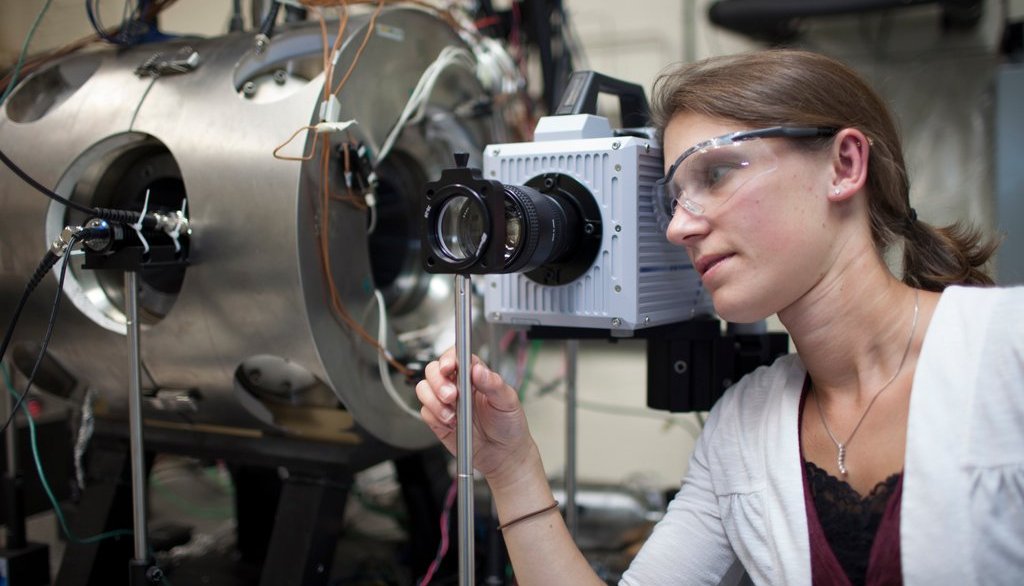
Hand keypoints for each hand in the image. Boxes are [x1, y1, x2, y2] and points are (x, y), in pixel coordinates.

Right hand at [416, 348, 536, 487]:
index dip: (448, 359)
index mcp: (474, 374)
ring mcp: (446, 402)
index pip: (455, 356)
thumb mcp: (508, 401)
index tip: (449, 368)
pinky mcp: (438, 419)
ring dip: (434, 402)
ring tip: (452, 416)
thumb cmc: (509, 424)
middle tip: (451, 397)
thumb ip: (493, 384)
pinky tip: (451, 425)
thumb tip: (478, 369)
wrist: (503, 455)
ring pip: (424, 389)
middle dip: (438, 383)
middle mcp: (457, 384)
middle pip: (433, 370)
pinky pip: (425, 412)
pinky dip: (435, 418)